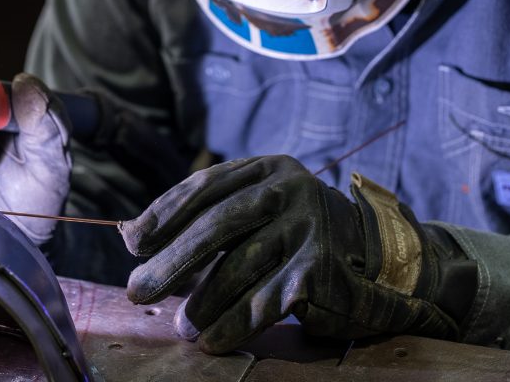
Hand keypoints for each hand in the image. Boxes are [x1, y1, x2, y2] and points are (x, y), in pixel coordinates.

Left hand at [119, 155, 471, 353]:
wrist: (378, 259)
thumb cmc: (298, 235)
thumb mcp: (260, 210)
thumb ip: (208, 217)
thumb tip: (130, 237)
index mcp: (268, 168)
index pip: (205, 187)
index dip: (163, 214)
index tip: (131, 242)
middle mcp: (289, 189)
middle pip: (217, 226)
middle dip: (172, 262)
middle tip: (136, 289)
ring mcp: (307, 227)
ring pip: (239, 267)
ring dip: (202, 302)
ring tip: (180, 327)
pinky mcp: (319, 268)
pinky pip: (265, 301)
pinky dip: (234, 324)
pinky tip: (214, 340)